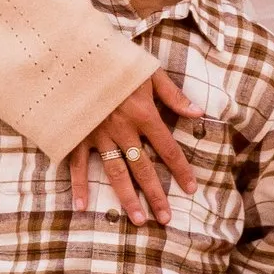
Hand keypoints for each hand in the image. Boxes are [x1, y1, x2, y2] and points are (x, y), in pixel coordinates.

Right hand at [68, 71, 197, 223]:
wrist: (76, 53)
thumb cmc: (115, 59)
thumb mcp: (148, 71)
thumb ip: (173, 95)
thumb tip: (198, 113)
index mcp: (143, 113)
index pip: (168, 148)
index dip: (180, 170)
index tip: (190, 189)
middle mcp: (123, 129)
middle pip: (143, 168)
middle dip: (156, 195)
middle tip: (166, 219)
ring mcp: (98, 134)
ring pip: (116, 172)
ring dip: (127, 198)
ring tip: (138, 220)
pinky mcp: (77, 134)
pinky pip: (78, 164)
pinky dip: (78, 184)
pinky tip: (82, 206)